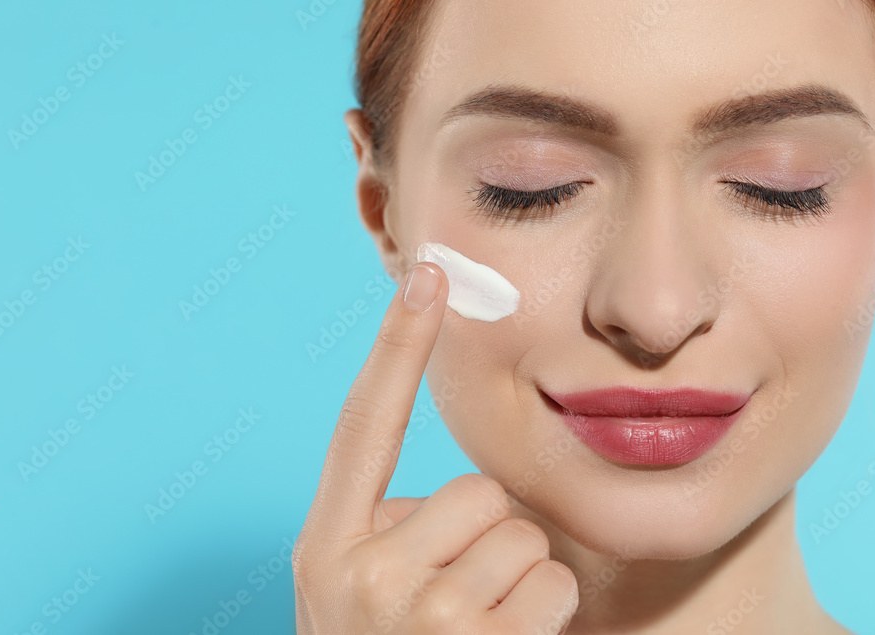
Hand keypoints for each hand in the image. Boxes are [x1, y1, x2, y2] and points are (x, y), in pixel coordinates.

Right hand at [293, 261, 578, 633]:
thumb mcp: (362, 593)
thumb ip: (395, 528)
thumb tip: (467, 491)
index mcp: (327, 547)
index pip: (363, 426)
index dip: (396, 347)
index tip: (430, 275)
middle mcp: (358, 574)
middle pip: (476, 491)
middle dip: (484, 536)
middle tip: (455, 599)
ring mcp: (416, 617)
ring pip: (518, 534)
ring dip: (515, 579)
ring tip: (477, 631)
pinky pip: (548, 584)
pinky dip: (543, 616)